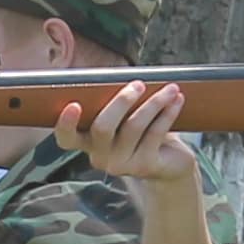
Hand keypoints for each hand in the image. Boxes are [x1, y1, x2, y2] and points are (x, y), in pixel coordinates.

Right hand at [61, 80, 198, 186]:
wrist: (168, 165)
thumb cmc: (141, 133)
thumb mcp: (124, 120)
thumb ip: (115, 104)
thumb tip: (123, 77)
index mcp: (87, 143)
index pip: (67, 139)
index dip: (66, 124)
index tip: (74, 104)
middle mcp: (100, 157)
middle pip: (103, 128)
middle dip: (121, 102)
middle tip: (138, 84)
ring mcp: (122, 164)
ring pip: (134, 127)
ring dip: (153, 103)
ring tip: (170, 88)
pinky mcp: (145, 166)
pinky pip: (155, 133)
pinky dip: (168, 113)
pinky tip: (177, 100)